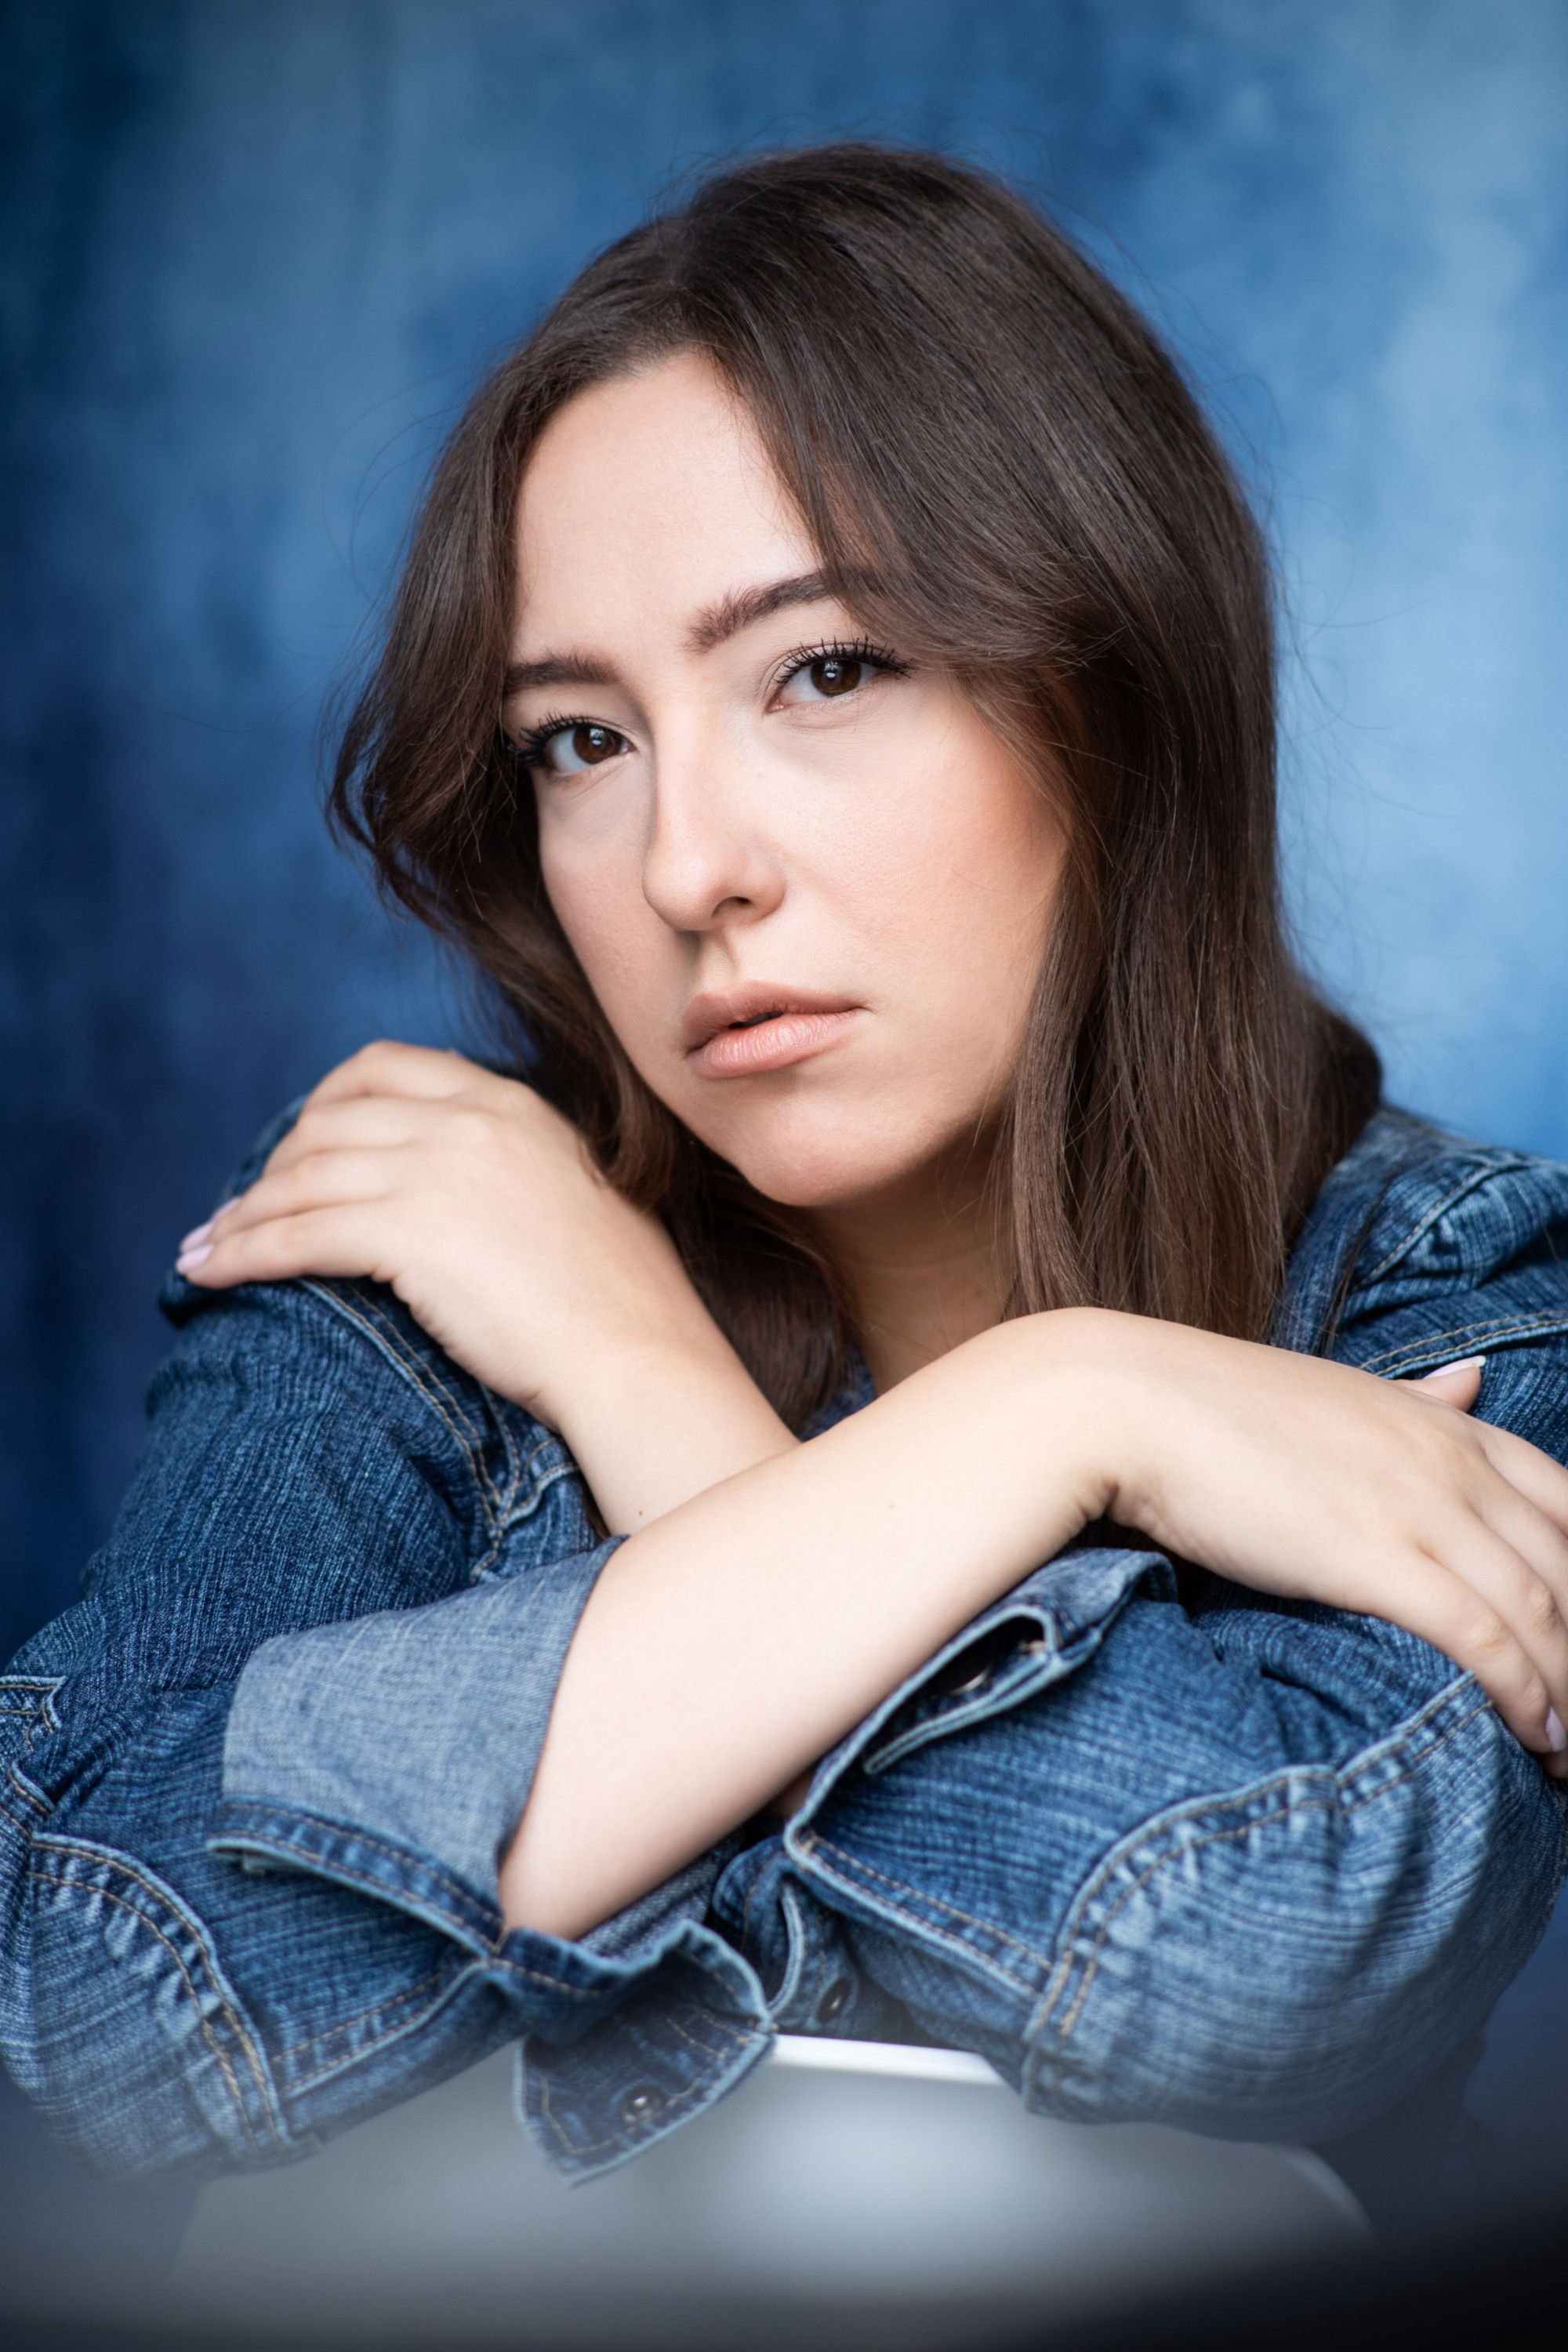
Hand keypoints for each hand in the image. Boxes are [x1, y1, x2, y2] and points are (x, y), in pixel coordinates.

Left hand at [176, 1042, 791, 1525]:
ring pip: (303, 1178)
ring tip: (203, 1247)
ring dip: (241, 1214)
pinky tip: (212, 1272)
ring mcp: (439, 1172)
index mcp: (511, 1104)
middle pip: (330, 1120)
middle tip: (241, 1209)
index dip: (324, 1103)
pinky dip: (243, 1251)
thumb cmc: (620, 1305)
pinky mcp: (412, 1233)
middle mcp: (471, 1121)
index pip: (385, 1066)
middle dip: (273, 1165)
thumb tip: (456, 1193)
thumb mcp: (573, 1199)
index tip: (297, 1147)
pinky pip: (298, 1234)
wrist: (641, 1356)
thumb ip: (510, 1170)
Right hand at [1078, 1313, 1567, 1772]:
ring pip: (1542, 1609)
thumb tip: (1476, 1378)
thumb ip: (1417, 1397)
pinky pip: (1481, 1634)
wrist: (1131, 1402)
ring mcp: (1419, 1505)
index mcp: (1447, 1423)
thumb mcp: (1341, 1391)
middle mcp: (1452, 1462)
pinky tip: (1534, 1735)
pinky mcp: (1374, 1555)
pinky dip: (1522, 1693)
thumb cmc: (1219, 1403)